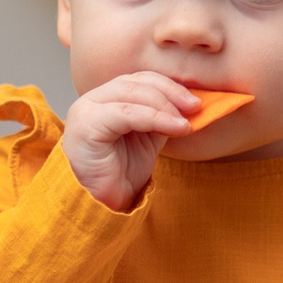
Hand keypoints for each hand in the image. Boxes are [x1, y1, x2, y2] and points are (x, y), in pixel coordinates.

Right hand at [61, 71, 200, 211]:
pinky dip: (156, 119)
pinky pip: (127, 114)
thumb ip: (162, 117)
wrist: (101, 202)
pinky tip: (175, 128)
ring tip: (185, 123)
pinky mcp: (87, 124)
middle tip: (195, 107)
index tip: (196, 102)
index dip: (170, 86)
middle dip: (171, 93)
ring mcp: (87, 109)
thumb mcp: (148, 137)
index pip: (140, 80)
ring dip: (165, 106)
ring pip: (132, 93)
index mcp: (106, 99)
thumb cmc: (120, 173)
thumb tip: (190, 104)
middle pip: (137, 82)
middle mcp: (93, 99)